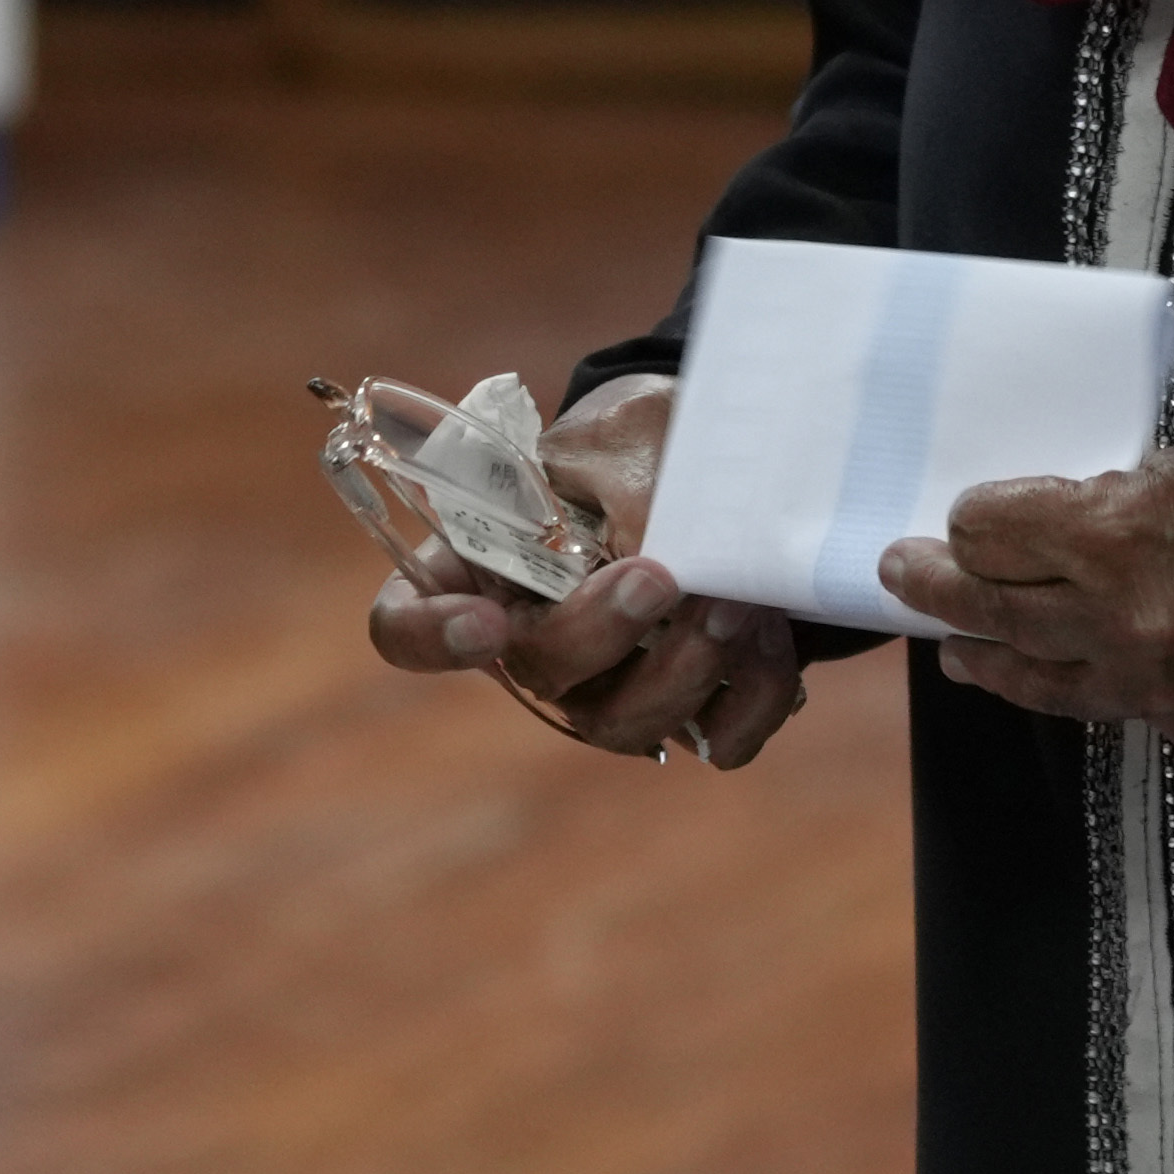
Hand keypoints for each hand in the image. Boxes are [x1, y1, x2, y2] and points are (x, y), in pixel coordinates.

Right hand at [356, 376, 805, 768]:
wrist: (731, 457)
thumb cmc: (647, 437)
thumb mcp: (624, 434)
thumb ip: (618, 492)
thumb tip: (649, 556)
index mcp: (478, 562)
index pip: (405, 626)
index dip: (430, 639)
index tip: (486, 620)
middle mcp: (533, 637)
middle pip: (537, 675)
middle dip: (602, 634)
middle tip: (662, 578)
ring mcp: (609, 682)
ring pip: (625, 725)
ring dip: (686, 672)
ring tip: (736, 602)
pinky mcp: (689, 704)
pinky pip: (719, 739)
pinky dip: (753, 697)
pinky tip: (768, 635)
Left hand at [881, 425, 1173, 759]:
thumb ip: (1113, 500)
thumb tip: (1053, 528)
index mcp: (1125, 537)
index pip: (996, 535)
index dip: (973, 519)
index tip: (963, 512)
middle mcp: (1130, 624)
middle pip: (995, 610)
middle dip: (939, 589)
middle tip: (901, 574)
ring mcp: (1163, 689)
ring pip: (1038, 679)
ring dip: (987, 655)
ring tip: (953, 646)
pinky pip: (1113, 709)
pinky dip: (1081, 685)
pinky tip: (1061, 672)